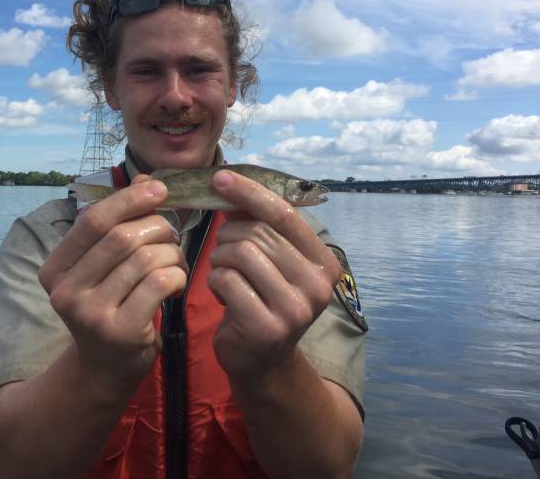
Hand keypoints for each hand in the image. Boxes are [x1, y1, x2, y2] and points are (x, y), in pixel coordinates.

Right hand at [39, 176, 187, 396]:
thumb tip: (147, 178)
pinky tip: (175, 284)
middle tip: (172, 236)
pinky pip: (160, 283)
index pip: (92, 221)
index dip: (129, 199)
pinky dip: (177, 276)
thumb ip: (121, 222)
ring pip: (146, 259)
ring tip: (175, 263)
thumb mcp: (106, 265)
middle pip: (122, 238)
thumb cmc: (111, 306)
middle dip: (158, 228)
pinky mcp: (121, 332)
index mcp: (55, 269)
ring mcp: (91, 315)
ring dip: (172, 254)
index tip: (158, 188)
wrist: (106, 369)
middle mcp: (66, 292)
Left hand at [207, 170, 341, 381]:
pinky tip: (224, 296)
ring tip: (225, 274)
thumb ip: (259, 224)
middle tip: (225, 253)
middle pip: (257, 233)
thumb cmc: (262, 299)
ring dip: (220, 258)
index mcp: (325, 262)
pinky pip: (225, 279)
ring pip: (239, 253)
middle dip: (229, 236)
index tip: (220, 177)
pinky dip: (215, 281)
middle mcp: (318, 285)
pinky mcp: (267, 327)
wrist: (262, 361)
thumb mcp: (270, 260)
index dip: (250, 192)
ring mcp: (295, 309)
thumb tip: (230, 182)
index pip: (284, 214)